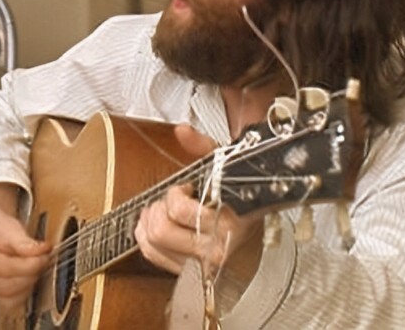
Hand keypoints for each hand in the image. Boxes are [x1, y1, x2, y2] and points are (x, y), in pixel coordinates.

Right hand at [0, 184, 50, 310]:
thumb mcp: (12, 228)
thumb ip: (25, 242)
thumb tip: (41, 250)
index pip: (8, 269)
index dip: (32, 264)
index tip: (45, 254)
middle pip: (10, 287)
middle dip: (32, 274)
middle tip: (44, 259)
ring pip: (11, 299)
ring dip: (29, 285)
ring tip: (36, 267)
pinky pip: (10, 303)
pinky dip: (24, 292)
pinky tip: (29, 276)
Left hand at [135, 125, 262, 279]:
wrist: (258, 241)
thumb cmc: (243, 203)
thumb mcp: (227, 170)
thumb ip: (203, 147)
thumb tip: (182, 130)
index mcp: (227, 220)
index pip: (179, 210)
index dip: (175, 194)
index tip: (186, 188)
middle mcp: (215, 247)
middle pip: (160, 228)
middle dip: (160, 207)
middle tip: (173, 200)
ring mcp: (202, 265)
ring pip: (152, 243)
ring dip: (151, 221)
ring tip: (165, 212)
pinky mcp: (190, 274)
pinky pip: (153, 256)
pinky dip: (147, 238)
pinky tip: (158, 226)